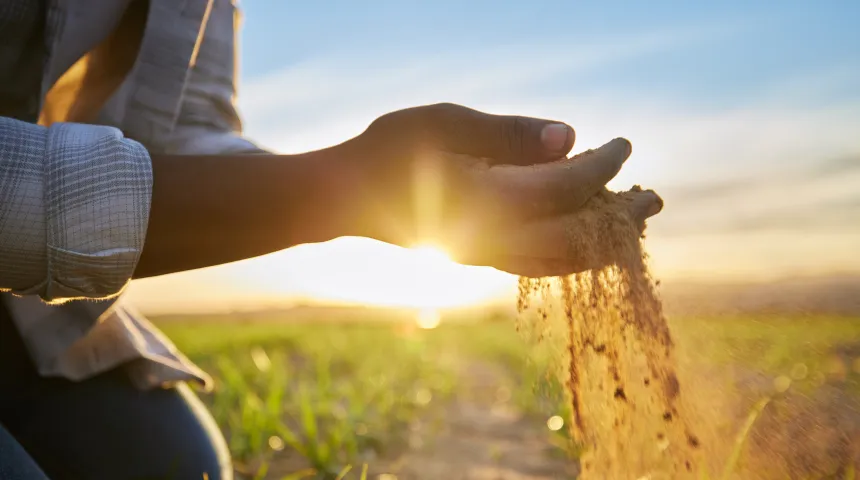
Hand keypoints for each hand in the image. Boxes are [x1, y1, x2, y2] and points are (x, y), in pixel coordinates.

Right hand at [337, 103, 662, 276]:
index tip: (623, 144)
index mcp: (486, 201)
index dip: (603, 165)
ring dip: (599, 244)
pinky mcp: (475, 258)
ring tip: (631, 225)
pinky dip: (569, 253)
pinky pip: (535, 265)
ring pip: (558, 262)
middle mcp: (490, 239)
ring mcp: (482, 256)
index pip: (566, 187)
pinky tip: (581, 237)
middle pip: (575, 240)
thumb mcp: (441, 123)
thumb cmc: (386, 151)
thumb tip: (570, 138)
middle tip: (653, 199)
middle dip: (619, 219)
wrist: (342, 197)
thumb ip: (506, 131)